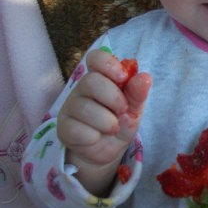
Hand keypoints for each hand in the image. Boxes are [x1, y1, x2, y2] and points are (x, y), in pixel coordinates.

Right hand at [57, 49, 151, 194]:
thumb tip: (144, 77)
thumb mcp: (134, 108)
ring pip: (85, 108)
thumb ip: (137, 93)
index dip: (108, 64)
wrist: (108, 150)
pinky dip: (93, 136)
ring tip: (114, 128)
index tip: (123, 78)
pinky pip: (77, 129)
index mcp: (100, 77)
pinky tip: (96, 137)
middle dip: (113, 97)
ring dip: (107, 121)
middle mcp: (82, 88)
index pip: (95, 57)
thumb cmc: (120, 121)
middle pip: (91, 81)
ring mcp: (70, 107)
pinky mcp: (63, 128)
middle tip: (123, 110)